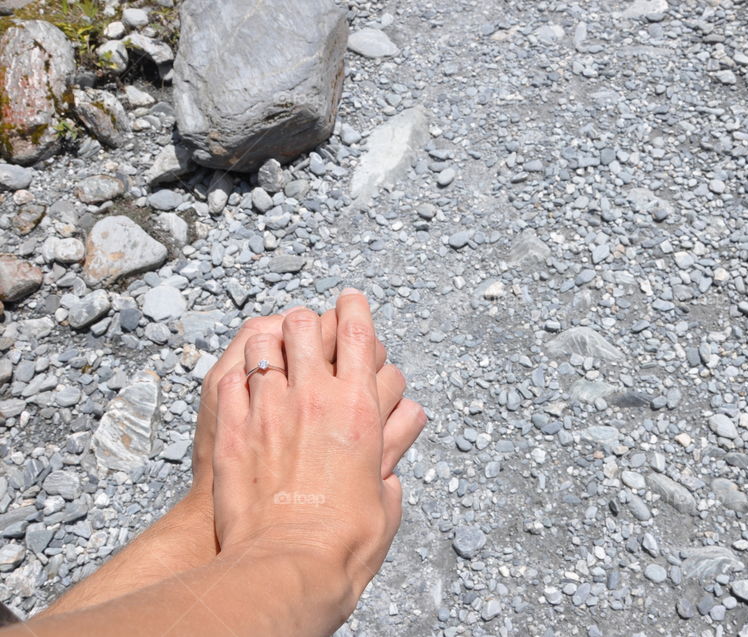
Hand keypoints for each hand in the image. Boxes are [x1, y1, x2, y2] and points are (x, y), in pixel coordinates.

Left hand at [212, 291, 422, 611]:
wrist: (288, 567)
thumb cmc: (341, 542)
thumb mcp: (386, 501)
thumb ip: (390, 467)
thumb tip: (390, 464)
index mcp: (358, 408)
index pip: (358, 333)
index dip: (356, 307)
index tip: (352, 300)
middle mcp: (313, 398)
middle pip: (307, 326)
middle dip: (309, 320)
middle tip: (309, 329)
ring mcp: (268, 409)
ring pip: (263, 345)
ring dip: (271, 342)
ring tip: (273, 352)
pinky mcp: (233, 429)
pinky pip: (232, 380)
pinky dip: (240, 376)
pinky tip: (244, 386)